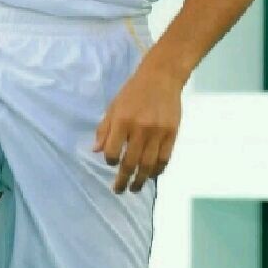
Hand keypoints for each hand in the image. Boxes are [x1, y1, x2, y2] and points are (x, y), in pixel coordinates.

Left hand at [93, 57, 183, 193]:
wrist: (161, 78)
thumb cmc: (133, 92)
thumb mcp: (114, 106)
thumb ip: (104, 129)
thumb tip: (95, 151)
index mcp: (122, 120)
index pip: (112, 151)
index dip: (110, 160)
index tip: (111, 162)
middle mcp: (140, 129)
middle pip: (130, 162)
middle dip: (123, 180)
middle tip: (119, 190)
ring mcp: (158, 133)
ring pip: (148, 165)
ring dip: (141, 180)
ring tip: (134, 188)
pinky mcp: (172, 134)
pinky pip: (164, 159)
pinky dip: (158, 170)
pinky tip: (151, 175)